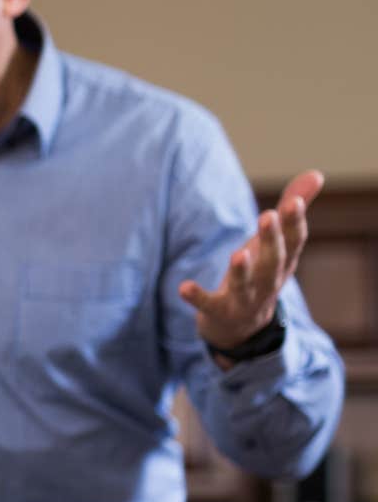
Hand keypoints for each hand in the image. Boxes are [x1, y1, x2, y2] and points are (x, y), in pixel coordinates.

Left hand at [178, 169, 322, 353]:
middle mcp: (268, 281)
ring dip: (243, 271)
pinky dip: (197, 297)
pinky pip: (209, 306)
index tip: (293, 202)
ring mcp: (245, 300)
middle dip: (271, 240)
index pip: (294, 241)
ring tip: (238, 254)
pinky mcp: (219, 312)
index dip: (294, 222)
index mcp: (283, 262)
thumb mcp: (275, 243)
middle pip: (273, 261)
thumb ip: (291, 210)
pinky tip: (184, 287)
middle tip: (267, 216)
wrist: (243, 327)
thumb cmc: (260, 273)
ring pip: (246, 286)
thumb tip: (317, 174)